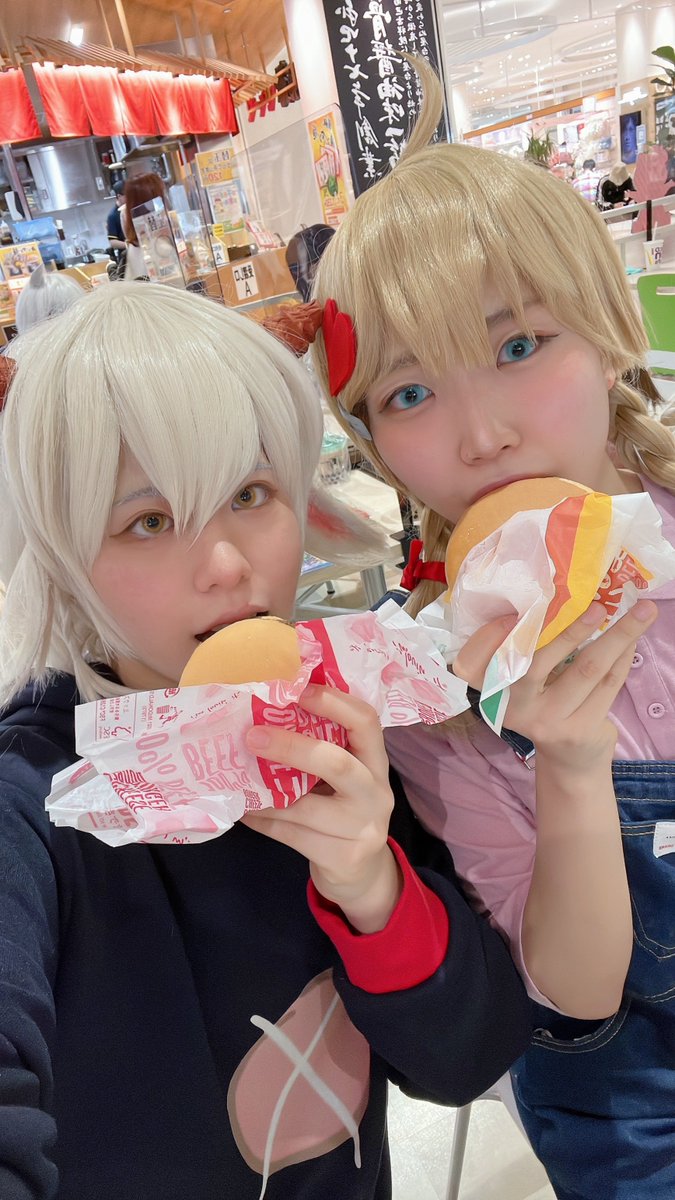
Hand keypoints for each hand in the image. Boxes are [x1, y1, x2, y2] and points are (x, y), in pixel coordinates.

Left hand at [242, 685, 400, 931]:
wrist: (362, 874)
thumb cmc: (343, 812)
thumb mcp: (345, 779)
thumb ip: (323, 750)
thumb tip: (264, 715)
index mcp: (377, 762)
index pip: (366, 722)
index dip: (334, 702)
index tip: (296, 689)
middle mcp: (377, 792)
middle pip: (338, 763)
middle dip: (292, 747)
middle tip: (252, 735)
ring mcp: (364, 828)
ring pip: (307, 807)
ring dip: (267, 793)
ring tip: (235, 778)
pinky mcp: (344, 858)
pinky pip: (293, 836)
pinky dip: (263, 821)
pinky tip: (243, 811)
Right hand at [454, 599, 657, 771]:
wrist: (567, 761)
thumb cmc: (545, 705)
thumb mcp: (524, 683)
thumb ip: (527, 650)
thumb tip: (559, 600)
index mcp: (491, 689)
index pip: (482, 659)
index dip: (493, 634)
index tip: (521, 608)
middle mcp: (514, 706)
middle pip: (542, 660)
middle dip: (575, 628)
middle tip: (601, 604)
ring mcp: (548, 721)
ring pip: (586, 669)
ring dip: (617, 636)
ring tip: (640, 612)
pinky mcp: (580, 729)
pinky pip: (607, 685)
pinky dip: (623, 657)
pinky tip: (633, 638)